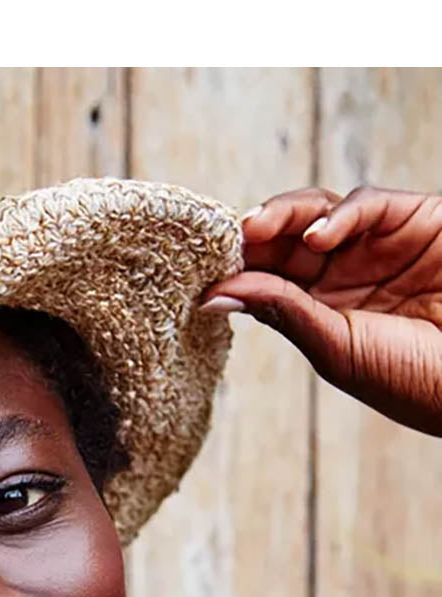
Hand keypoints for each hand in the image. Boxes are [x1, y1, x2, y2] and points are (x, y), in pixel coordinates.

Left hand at [202, 186, 441, 435]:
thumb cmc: (413, 379)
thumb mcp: (337, 348)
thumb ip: (282, 312)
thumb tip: (213, 295)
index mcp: (316, 310)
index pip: (264, 277)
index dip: (232, 268)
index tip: (197, 271)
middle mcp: (341, 274)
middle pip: (280, 241)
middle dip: (248, 238)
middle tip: (219, 242)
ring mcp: (375, 245)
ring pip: (314, 213)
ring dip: (280, 215)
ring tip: (254, 229)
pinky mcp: (413, 220)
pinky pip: (366, 204)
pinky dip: (337, 214)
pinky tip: (315, 236)